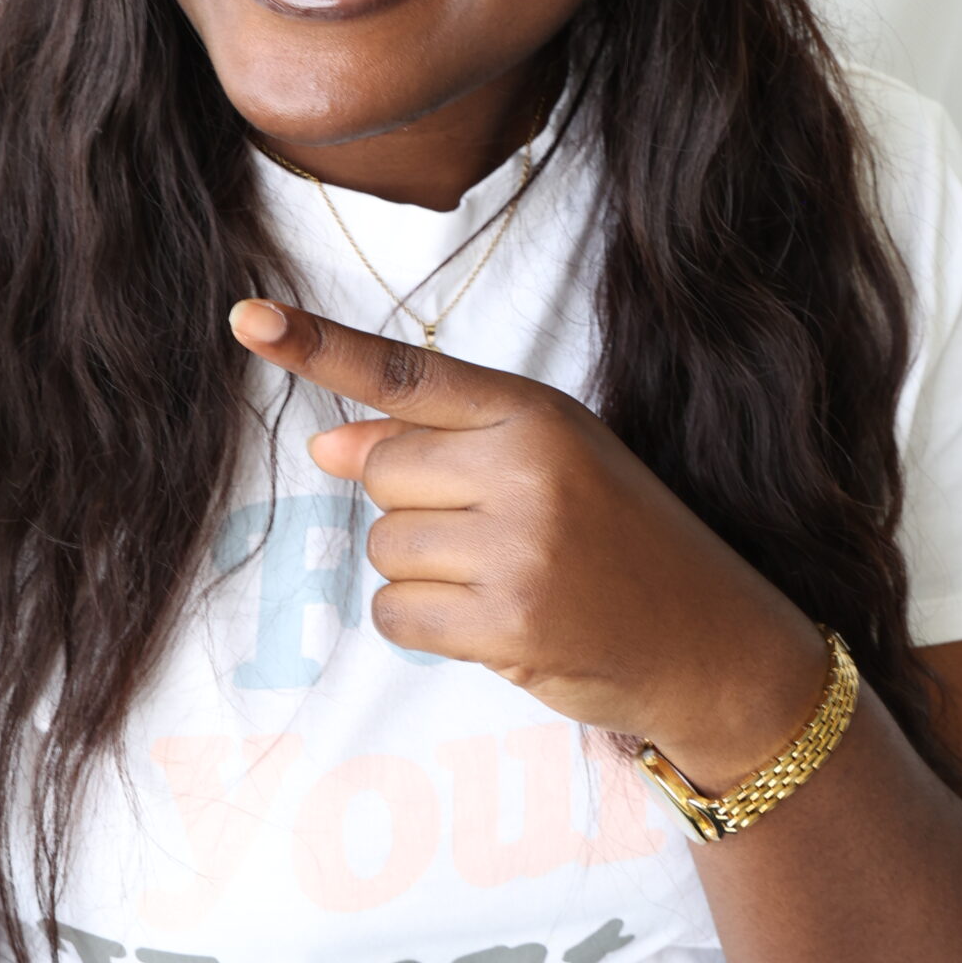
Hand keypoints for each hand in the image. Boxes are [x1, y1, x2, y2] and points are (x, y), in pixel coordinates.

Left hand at [228, 299, 825, 776]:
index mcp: (537, 413)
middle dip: (416, 508)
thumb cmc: (623, 543)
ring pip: (382, 547)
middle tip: (497, 534)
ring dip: (424, 574)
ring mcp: (516, 547)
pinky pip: (395, 614)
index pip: (407, 373)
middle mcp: (526, 467)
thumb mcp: (550, 464)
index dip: (319, 345)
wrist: (713, 643)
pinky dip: (426, 627)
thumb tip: (326, 442)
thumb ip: (440, 444)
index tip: (248, 319)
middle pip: (379, 471)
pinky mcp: (505, 622)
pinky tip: (496, 625)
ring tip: (509, 579)